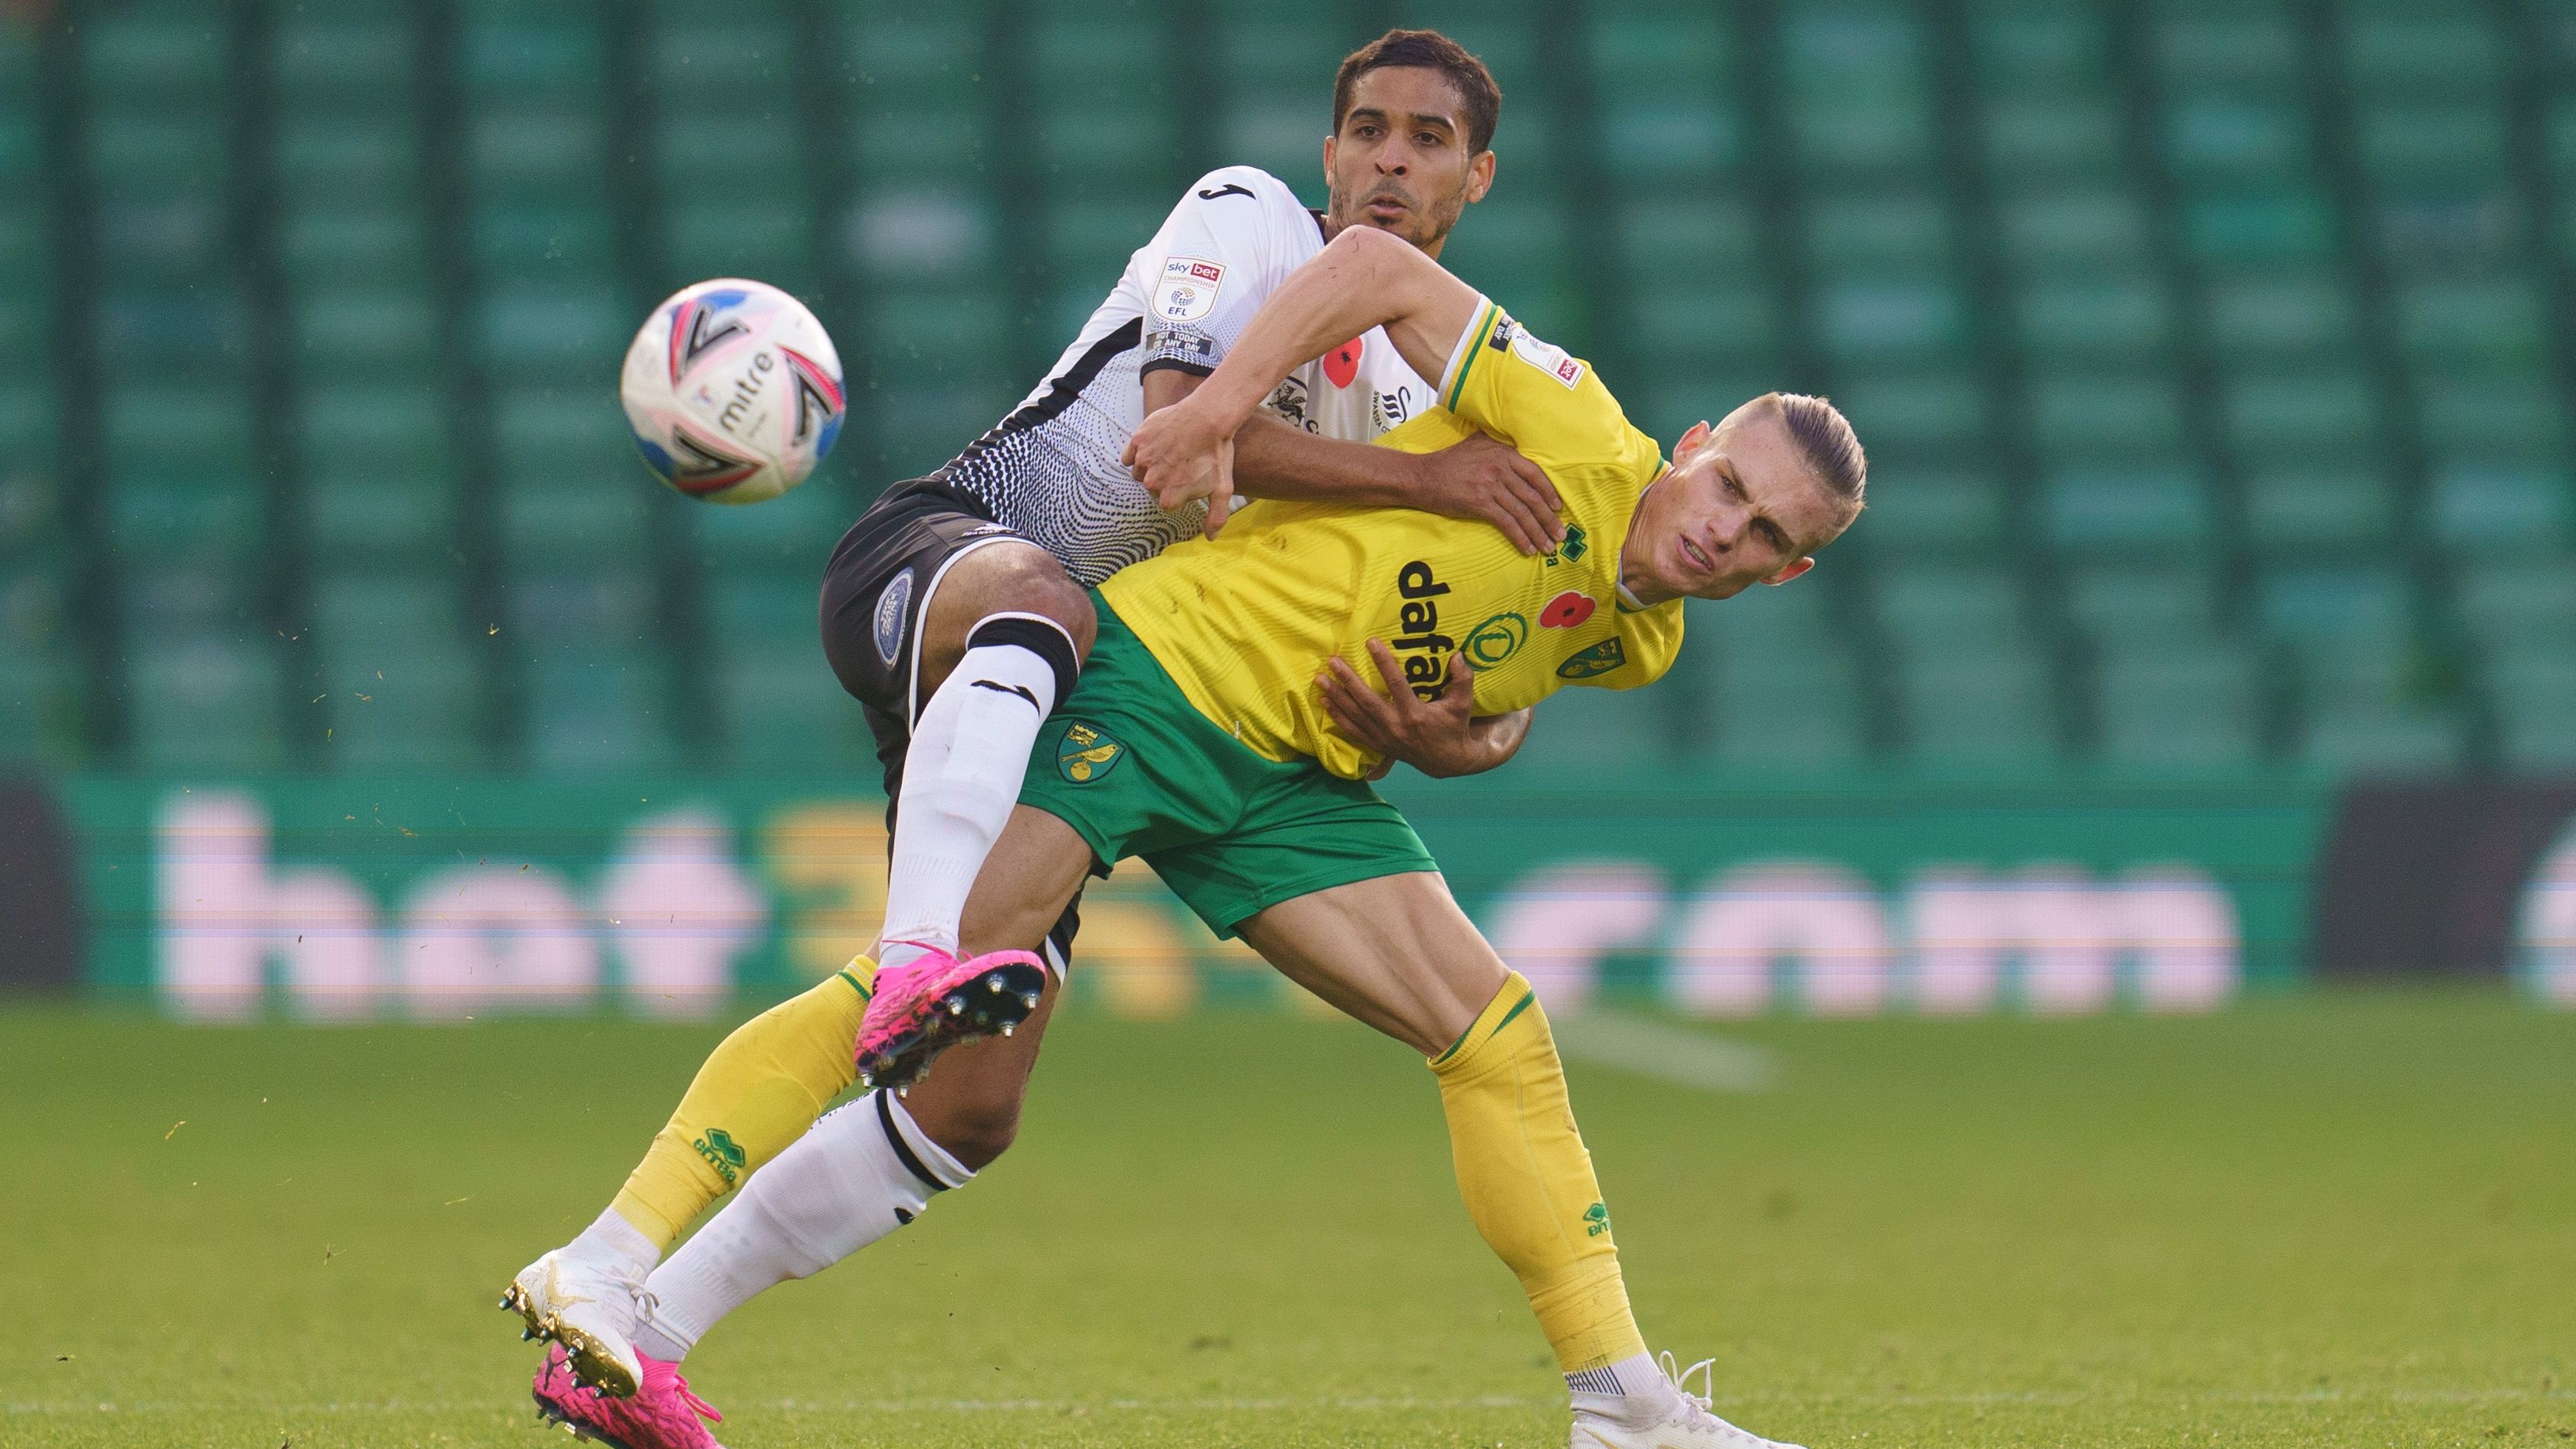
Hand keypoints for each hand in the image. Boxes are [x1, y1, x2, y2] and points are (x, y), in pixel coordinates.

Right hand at [1123, 397, 1237, 535]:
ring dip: (1150, 468)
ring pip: (1140, 472)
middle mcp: (1152, 482)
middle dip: (1164, 481)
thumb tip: (1211, 538)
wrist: (1209, 417)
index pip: (1167, 503)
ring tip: (1168, 455)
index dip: (1178, 492)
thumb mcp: (1222, 488)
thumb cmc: (1216, 452)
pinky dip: (1136, 453)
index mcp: (1169, 497)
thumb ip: (1216, 517)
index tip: (1188, 480)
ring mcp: (1143, 460)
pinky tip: (1153, 447)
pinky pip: (1129, 454)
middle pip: (1153, 488)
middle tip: (1180, 466)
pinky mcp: (1138, 440)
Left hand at [1317, 640, 1520, 779]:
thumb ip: (1463, 680)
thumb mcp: (1463, 705)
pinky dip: (1337, 717)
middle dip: (1348, 680)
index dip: (1384, 663)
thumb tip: (1458, 656)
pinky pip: (1352, 730)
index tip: (1371, 642)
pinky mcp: (1377, 745)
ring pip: (1355, 716)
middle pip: (1367, 701)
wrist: (1447, 760)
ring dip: (1336, 697)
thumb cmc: (1454, 727)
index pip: (1397, 685)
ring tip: (1320, 679)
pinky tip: (1324, 702)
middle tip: (1333, 661)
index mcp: (1415, 715)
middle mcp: (1396, 727)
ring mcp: (1384, 738)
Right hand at [1408, 434, 1565, 555]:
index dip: (1549, 492)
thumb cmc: (1449, 461)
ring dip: (1538, 532)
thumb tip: (1515, 444)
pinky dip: (1519, 537)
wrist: (1423, 476)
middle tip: (1560, 534)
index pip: (1535, 474)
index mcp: (1503, 453)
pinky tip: (1527, 549)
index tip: (1558, 507)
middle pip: (1532, 497)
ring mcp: (1491, 486)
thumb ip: (1497, 444)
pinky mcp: (1480, 504)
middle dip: (1549, 519)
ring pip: (1522, 512)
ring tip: (1549, 547)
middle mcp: (1501, 468)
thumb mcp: (1476, 442)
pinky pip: (1507, 523)